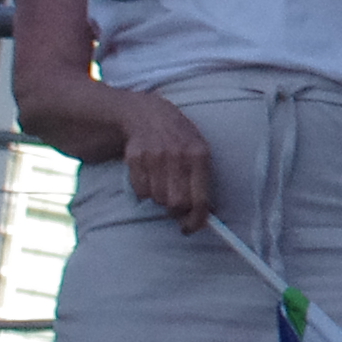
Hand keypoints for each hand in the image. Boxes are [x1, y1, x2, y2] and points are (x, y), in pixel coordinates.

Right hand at [120, 92, 222, 234]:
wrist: (146, 113)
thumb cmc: (178, 137)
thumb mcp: (197, 149)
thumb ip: (202, 179)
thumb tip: (207, 213)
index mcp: (199, 154)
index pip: (200, 198)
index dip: (197, 219)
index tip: (192, 228)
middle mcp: (177, 155)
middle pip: (176, 203)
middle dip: (175, 211)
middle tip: (175, 207)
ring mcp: (154, 155)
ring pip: (157, 198)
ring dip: (159, 197)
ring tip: (163, 182)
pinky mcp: (135, 158)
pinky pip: (140, 190)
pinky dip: (144, 189)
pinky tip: (149, 174)